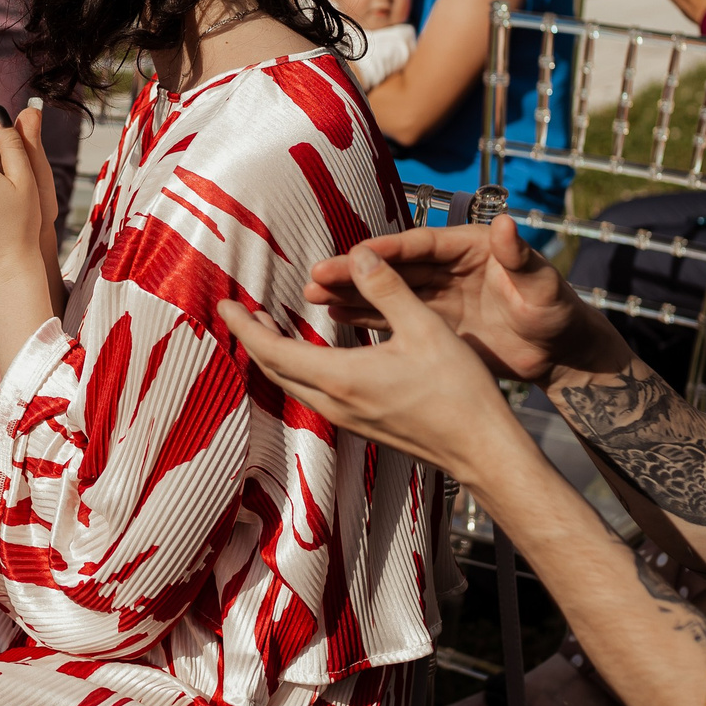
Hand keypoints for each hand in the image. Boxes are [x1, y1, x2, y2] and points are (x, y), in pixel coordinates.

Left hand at [221, 245, 532, 484]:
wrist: (480, 449)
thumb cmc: (458, 391)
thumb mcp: (424, 327)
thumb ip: (387, 288)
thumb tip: (359, 256)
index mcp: (341, 377)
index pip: (273, 350)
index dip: (244, 326)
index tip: (225, 304)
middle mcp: (335, 403)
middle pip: (275, 370)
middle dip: (253, 339)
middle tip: (240, 311)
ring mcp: (347, 419)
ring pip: (293, 385)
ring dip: (276, 355)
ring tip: (269, 327)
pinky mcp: (362, 425)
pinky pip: (314, 394)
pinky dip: (300, 369)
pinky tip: (313, 355)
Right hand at [306, 215, 622, 386]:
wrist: (563, 353)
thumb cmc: (559, 312)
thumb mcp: (543, 286)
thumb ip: (521, 257)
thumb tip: (507, 222)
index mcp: (472, 247)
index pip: (422, 245)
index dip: (387, 250)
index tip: (354, 253)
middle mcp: (450, 267)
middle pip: (395, 267)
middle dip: (355, 270)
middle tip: (316, 273)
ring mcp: (440, 295)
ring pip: (387, 291)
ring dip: (351, 292)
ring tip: (313, 294)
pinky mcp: (435, 323)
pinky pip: (394, 317)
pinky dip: (365, 316)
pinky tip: (334, 316)